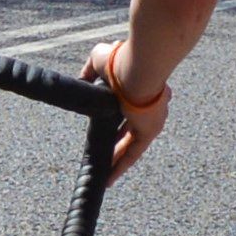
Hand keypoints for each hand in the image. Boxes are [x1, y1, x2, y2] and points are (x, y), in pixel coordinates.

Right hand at [84, 38, 170, 176]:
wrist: (137, 66)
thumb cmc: (121, 60)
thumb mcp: (100, 58)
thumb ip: (91, 69)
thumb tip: (83, 78)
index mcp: (142, 87)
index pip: (129, 106)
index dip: (116, 117)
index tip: (105, 125)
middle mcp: (151, 106)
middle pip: (131, 130)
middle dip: (117, 143)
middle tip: (104, 154)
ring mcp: (152, 120)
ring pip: (133, 144)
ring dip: (118, 158)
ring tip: (104, 172)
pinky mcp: (149, 131)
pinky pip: (133, 153)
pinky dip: (121, 165)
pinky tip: (109, 177)